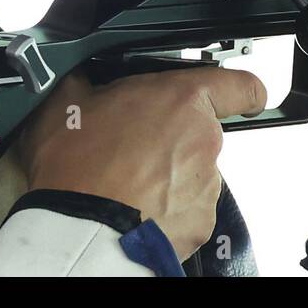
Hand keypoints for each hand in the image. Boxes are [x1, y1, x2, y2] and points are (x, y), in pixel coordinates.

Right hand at [11, 66, 266, 259]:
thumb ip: (87, 81)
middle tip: (132, 146)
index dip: (242, 92)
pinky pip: (188, 208)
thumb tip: (79, 77)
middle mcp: (204, 140)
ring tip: (127, 182)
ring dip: (168, 174)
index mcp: (182, 100)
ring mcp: (206, 185)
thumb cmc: (77, 166)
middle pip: (202, 132)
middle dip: (173, 137)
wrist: (79, 230)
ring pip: (194, 172)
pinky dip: (167, 208)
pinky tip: (134, 207)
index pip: (242, 87)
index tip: (237, 97)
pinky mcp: (201, 223)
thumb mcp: (65, 102)